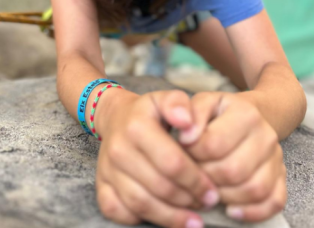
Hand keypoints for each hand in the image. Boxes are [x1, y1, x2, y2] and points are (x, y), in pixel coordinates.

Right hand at [95, 90, 217, 227]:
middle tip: (207, 204)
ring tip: (193, 220)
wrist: (117, 118)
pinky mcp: (101, 185)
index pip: (172, 162)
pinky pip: (118, 212)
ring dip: (170, 216)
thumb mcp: (165, 98)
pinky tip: (163, 218)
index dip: (196, 180)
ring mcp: (106, 169)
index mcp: (137, 126)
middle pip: (158, 186)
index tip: (213, 191)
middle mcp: (118, 149)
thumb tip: (188, 123)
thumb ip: (180, 104)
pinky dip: (141, 219)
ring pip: (140, 203)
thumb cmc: (149, 112)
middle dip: (188, 200)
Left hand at [180, 92, 286, 222]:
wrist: (244, 116)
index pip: (214, 144)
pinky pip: (274, 202)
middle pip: (233, 170)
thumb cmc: (217, 113)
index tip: (184, 150)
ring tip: (208, 188)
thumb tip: (186, 136)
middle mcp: (266, 135)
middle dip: (206, 177)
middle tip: (193, 172)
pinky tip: (230, 209)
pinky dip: (252, 212)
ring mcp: (276, 158)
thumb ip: (191, 113)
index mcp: (246, 114)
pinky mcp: (281, 177)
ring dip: (225, 196)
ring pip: (254, 189)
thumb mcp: (202, 103)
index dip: (192, 153)